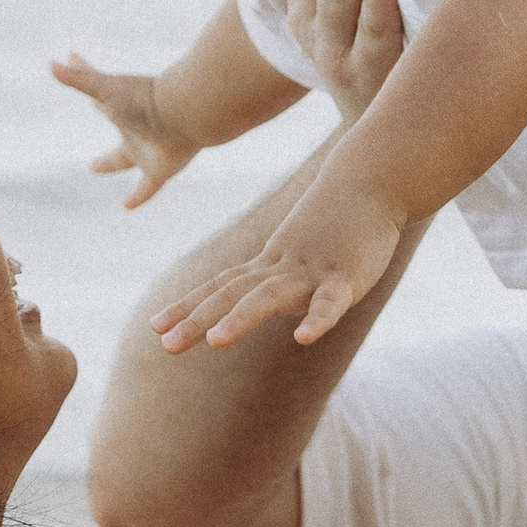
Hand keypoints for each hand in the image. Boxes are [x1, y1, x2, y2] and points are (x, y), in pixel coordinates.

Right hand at [50, 53, 202, 208]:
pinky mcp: (160, 170)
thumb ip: (79, 77)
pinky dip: (138, 197)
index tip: (90, 101)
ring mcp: (148, 151)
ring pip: (130, 160)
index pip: (102, 103)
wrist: (186, 113)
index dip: (94, 100)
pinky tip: (127, 205)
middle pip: (116, 137)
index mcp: (121, 111)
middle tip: (91, 161)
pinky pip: (147, 188)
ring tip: (99, 169)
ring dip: (114, 164)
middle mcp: (135, 131)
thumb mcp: (105, 89)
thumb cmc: (144, 100)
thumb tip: (52, 64)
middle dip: (104, 144)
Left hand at [153, 178, 410, 352]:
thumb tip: (266, 303)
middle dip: (197, 319)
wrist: (370, 180)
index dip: (188, 307)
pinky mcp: (347, 276)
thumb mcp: (300, 252)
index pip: (220, 287)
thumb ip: (282, 278)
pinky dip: (318, 319)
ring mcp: (312, 272)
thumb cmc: (336, 218)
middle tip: (166, 346)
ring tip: (215, 343)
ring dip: (242, 319)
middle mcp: (281, 269)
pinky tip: (304, 338)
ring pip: (271, 297)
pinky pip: (331, 302)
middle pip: (231, 295)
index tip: (155, 326)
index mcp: (269, 265)